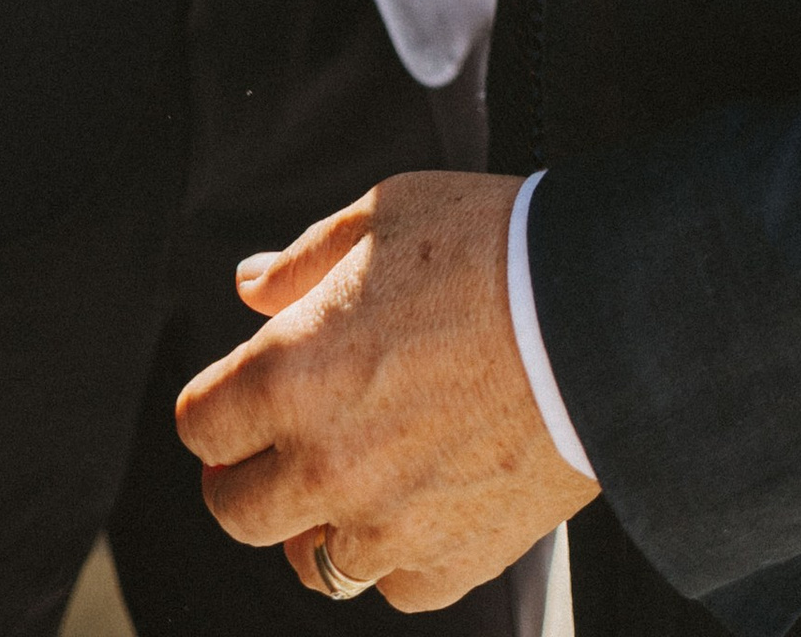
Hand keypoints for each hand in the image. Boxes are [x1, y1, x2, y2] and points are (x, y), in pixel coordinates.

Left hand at [176, 173, 595, 609]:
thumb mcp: (383, 216)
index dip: (214, 406)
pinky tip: (420, 503)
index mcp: (290, 375)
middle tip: (273, 450)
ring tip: (353, 481)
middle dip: (244, 477)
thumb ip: (304, 259)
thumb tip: (251, 284)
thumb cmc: (492, 250)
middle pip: (236, 511)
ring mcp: (386, 526)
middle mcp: (324, 465)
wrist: (599, 317)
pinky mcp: (450, 563)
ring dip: (320, 523)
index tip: (234, 399)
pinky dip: (399, 553)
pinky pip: (396, 584)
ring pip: (314, 563)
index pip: (201, 423)